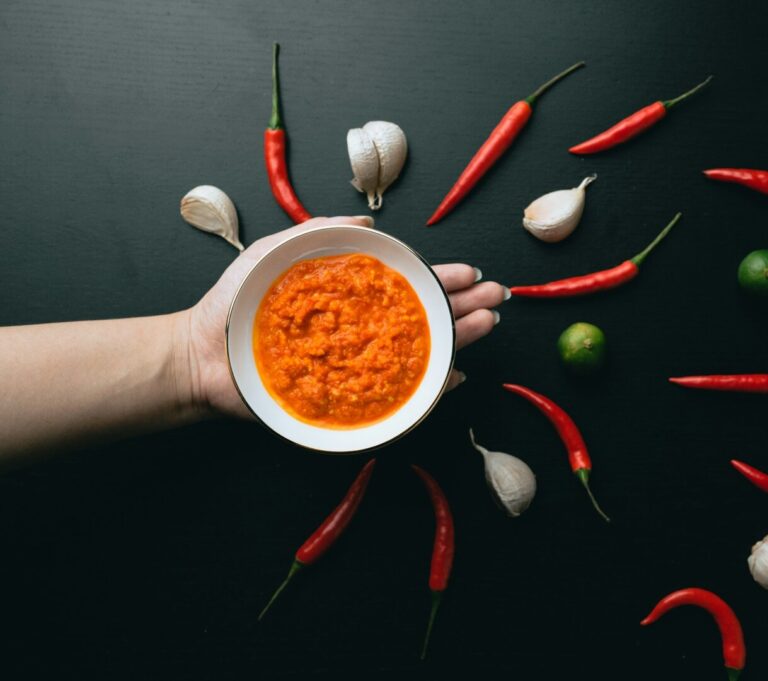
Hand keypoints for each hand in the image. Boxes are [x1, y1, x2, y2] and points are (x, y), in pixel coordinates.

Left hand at [183, 216, 506, 418]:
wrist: (202, 353)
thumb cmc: (234, 303)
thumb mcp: (275, 250)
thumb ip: (320, 230)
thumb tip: (371, 221)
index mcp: (351, 296)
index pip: (407, 285)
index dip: (441, 278)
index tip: (470, 272)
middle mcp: (361, 330)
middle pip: (424, 316)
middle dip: (465, 305)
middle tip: (496, 296)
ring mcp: (358, 364)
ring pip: (421, 351)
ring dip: (460, 338)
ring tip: (488, 322)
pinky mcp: (348, 398)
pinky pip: (398, 395)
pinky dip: (430, 386)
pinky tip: (456, 373)